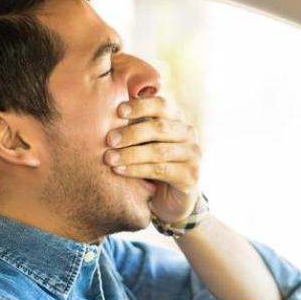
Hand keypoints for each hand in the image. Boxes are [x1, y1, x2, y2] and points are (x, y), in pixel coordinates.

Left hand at [103, 96, 201, 223]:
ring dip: (130, 154)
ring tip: (109, 158)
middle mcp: (188, 134)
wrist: (170, 198)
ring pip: (158, 151)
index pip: (162, 105)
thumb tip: (108, 102)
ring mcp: (192, 155)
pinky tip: (119, 171)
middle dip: (131, 133)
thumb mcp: (143, 140)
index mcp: (177, 119)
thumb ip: (134, 122)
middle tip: (109, 140)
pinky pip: (160, 170)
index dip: (141, 106)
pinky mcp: (190, 176)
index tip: (119, 111)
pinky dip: (137, 170)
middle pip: (160, 128)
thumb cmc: (151, 162)